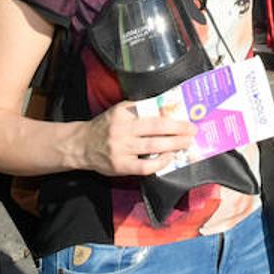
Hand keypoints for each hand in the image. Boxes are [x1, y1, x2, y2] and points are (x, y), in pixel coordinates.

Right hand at [77, 101, 195, 175]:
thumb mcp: (118, 111)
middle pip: (155, 128)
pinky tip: (170, 157)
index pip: (151, 111)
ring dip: (174, 144)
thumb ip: (138, 109)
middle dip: (178, 129)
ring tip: (187, 142)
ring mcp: (121, 149)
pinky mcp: (121, 166)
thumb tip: (166, 108)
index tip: (186, 114)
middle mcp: (122, 130)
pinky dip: (160, 161)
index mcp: (122, 113)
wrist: (81, 145)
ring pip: (153, 146)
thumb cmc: (105, 127)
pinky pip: (145, 166)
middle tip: (193, 129)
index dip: (170, 114)